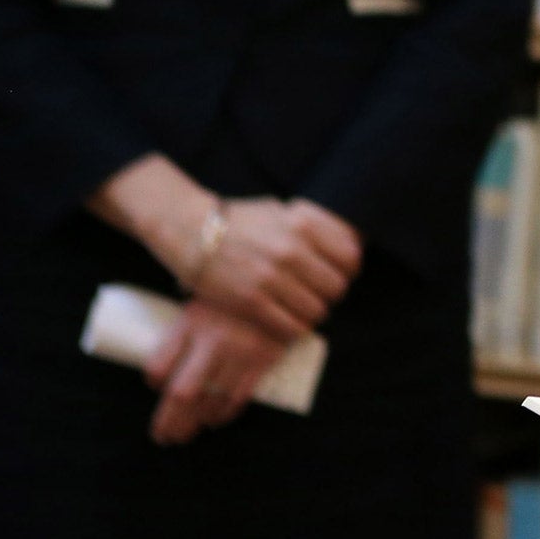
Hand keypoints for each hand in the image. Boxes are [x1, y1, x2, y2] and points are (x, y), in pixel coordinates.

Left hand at [144, 298, 286, 445]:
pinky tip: (215, 420)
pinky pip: (238, 397)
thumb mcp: (201, 306)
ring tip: (187, 432)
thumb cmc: (232, 300)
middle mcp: (213, 339)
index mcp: (191, 323)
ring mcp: (240, 351)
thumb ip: (183, 334)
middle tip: (164, 437)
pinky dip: (224, 414)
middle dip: (169, 422)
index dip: (154, 382)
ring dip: (196, 422)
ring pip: (211, 401)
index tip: (156, 386)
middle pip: (181, 393)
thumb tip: (161, 373)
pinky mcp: (263, 359)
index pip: (159, 365)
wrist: (279, 288)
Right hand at [190, 197, 362, 341]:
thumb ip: (309, 224)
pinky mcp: (252, 301)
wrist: (189, 231)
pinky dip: (293, 328)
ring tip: (301, 309)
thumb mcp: (278, 210)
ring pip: (316, 310)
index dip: (348, 270)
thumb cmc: (236, 220)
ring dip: (312, 313)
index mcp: (302, 225)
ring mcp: (272, 277)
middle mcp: (291, 250)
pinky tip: (286, 322)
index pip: (350, 257)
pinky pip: (290, 326)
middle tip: (318, 294)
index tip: (339, 274)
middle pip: (337, 287)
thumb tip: (343, 238)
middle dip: (330, 294)